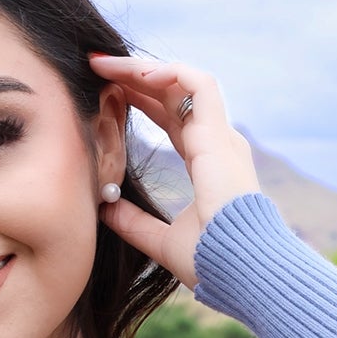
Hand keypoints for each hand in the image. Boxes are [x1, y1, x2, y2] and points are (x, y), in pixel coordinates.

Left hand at [88, 55, 258, 289]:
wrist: (239, 272)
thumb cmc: (211, 263)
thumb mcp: (161, 240)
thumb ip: (134, 222)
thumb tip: (104, 211)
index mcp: (208, 162)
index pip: (171, 117)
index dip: (139, 99)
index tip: (105, 90)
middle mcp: (217, 143)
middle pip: (174, 94)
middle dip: (135, 76)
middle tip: (97, 66)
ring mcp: (222, 137)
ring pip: (185, 81)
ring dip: (146, 67)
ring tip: (108, 64)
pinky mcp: (219, 136)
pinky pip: (200, 84)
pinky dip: (171, 72)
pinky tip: (138, 73)